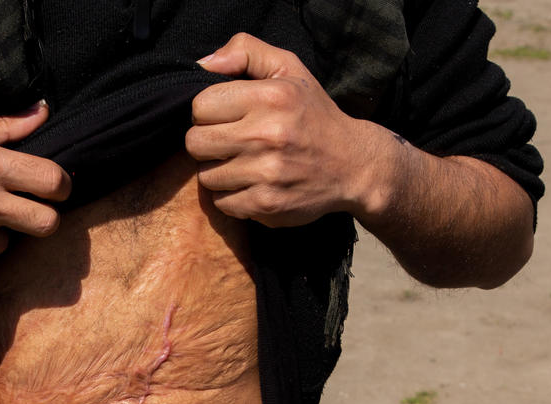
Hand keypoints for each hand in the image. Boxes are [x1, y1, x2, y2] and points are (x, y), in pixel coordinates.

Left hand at [186, 33, 379, 225]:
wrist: (354, 164)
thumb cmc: (313, 114)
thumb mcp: (288, 69)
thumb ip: (245, 52)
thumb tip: (203, 64)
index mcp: (271, 97)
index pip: (200, 106)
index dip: (208, 111)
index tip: (225, 116)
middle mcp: (268, 134)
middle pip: (195, 143)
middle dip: (207, 142)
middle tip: (228, 142)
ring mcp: (267, 173)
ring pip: (206, 176)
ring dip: (219, 171)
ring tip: (243, 163)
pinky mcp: (267, 205)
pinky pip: (222, 203)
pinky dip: (232, 196)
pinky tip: (251, 184)